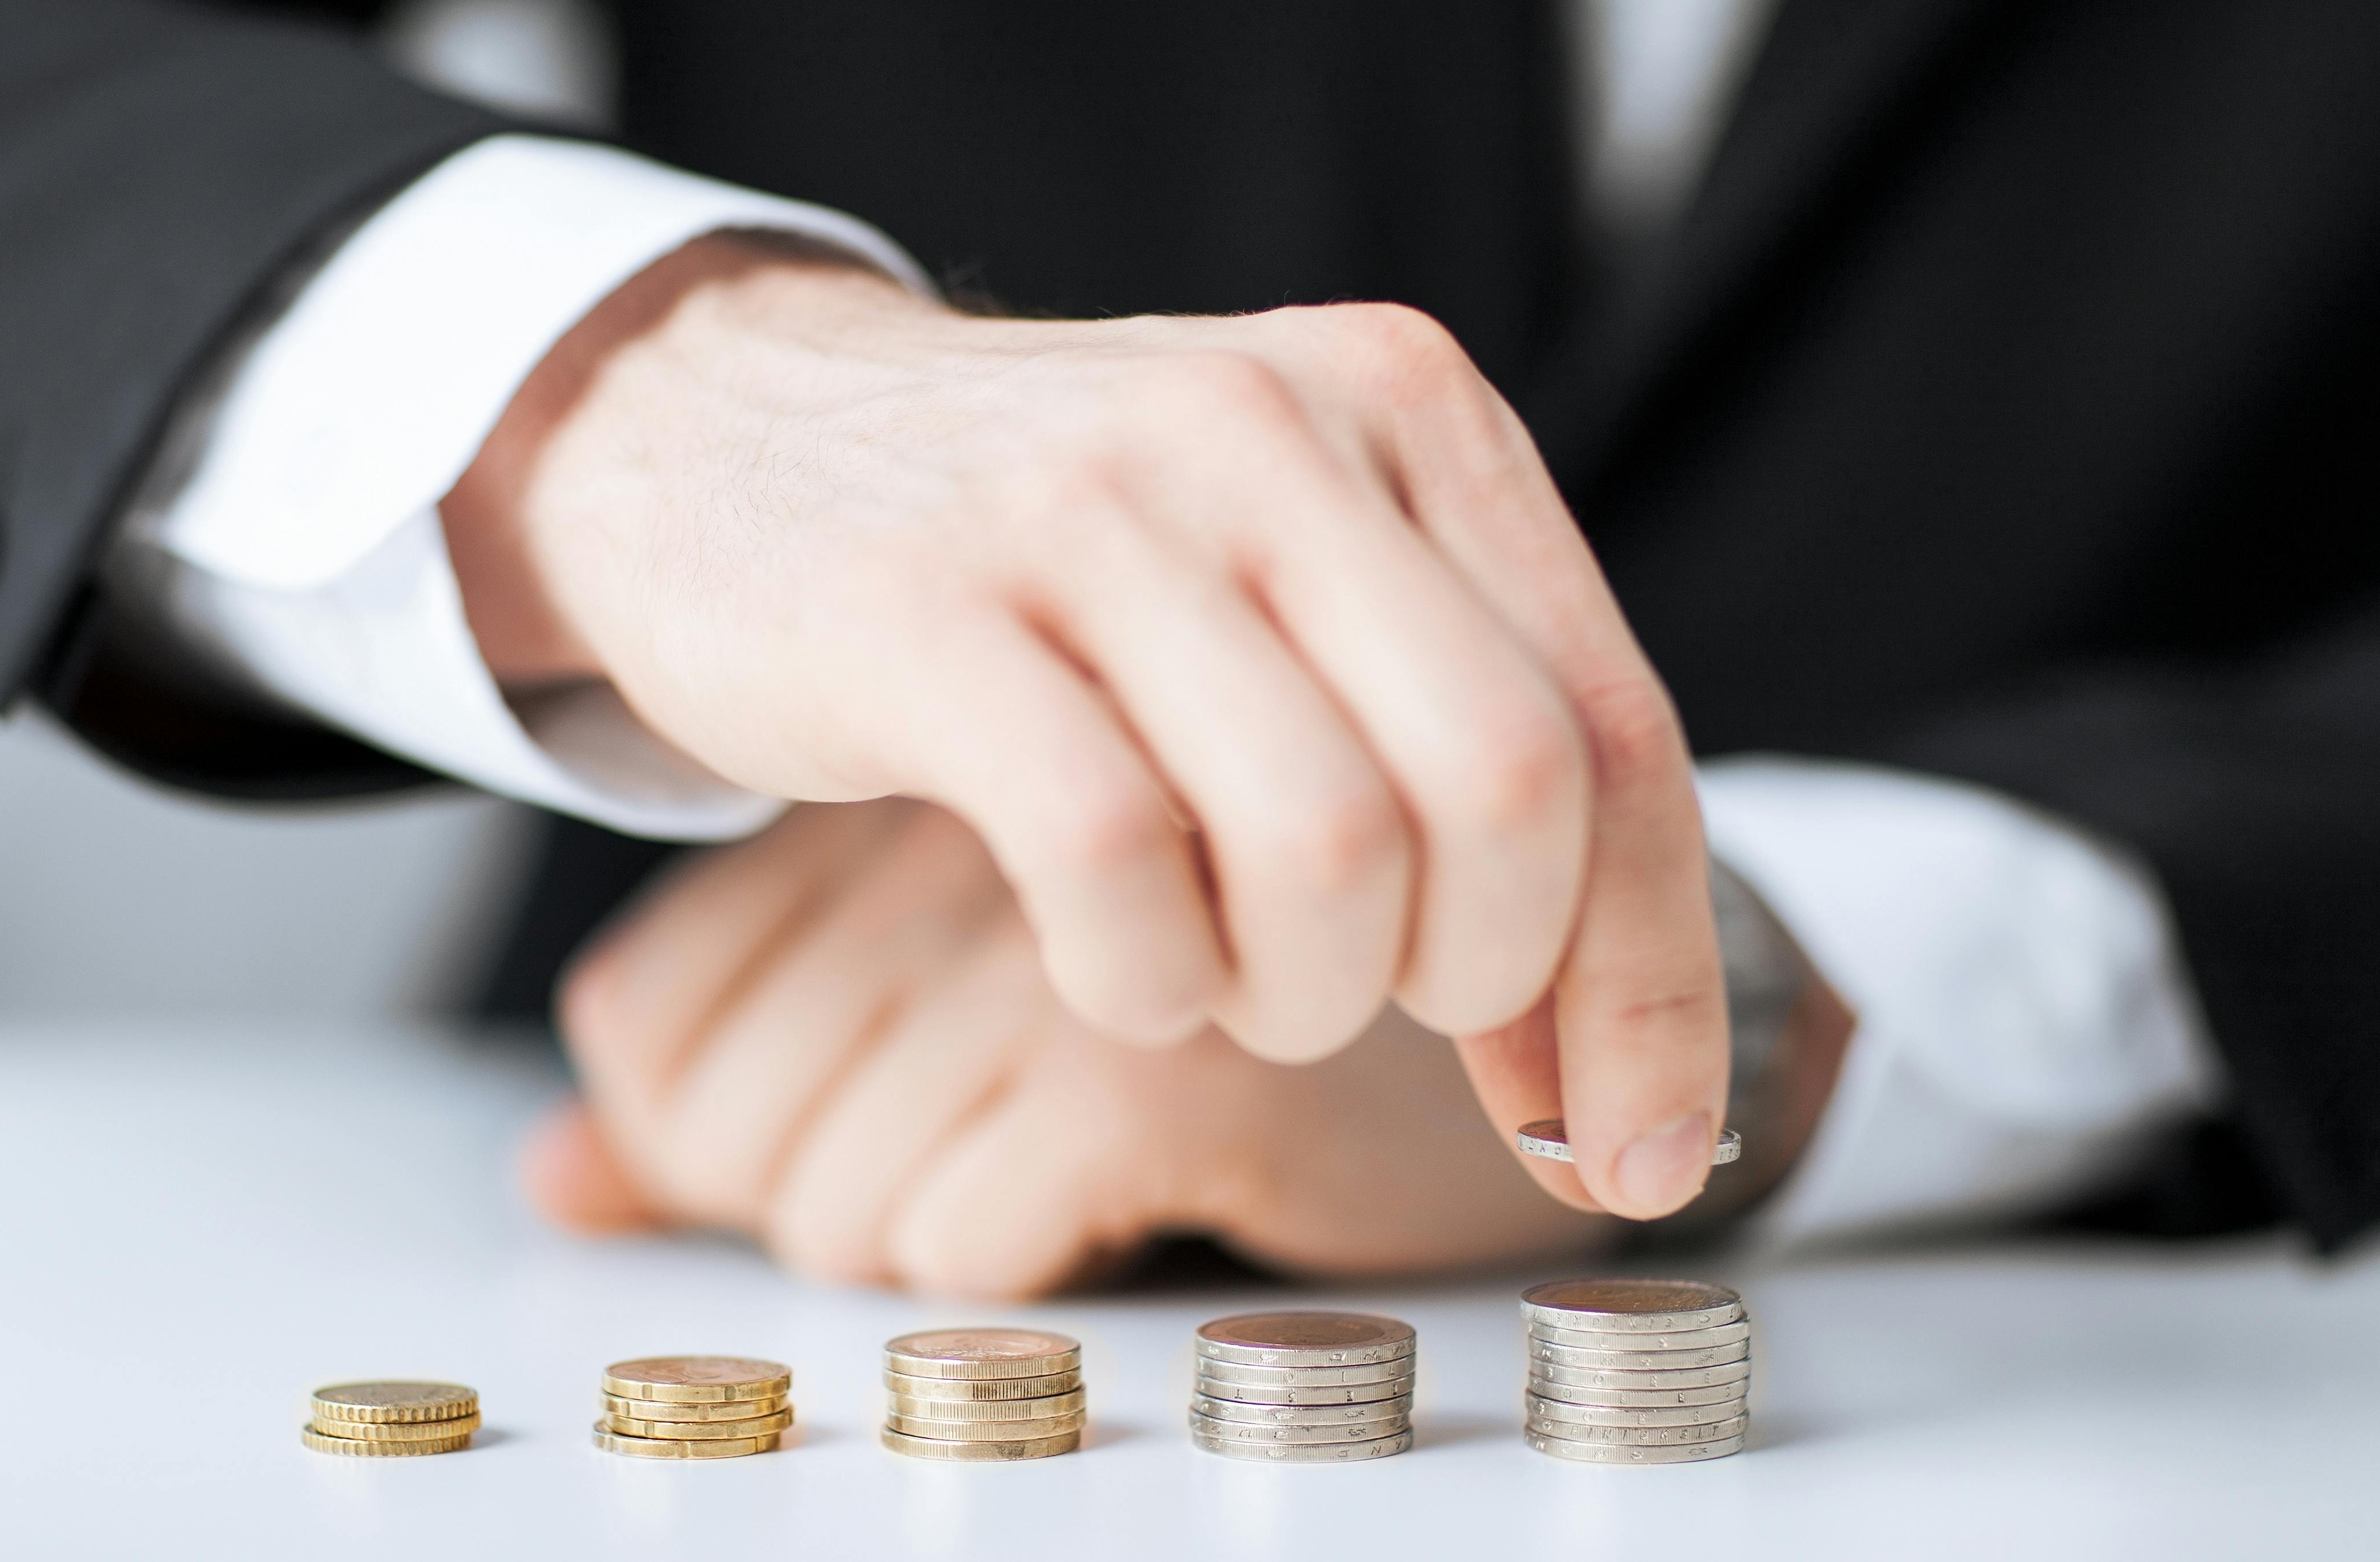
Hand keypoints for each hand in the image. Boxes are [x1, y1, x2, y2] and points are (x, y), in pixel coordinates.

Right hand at [449, 233, 1728, 1216]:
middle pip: (1505, 791)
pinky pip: (1109, 860)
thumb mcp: (1290, 582)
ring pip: (1325, 842)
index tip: (1636, 1147)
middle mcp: (1274, 428)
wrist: (729, 426)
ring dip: (1299, 991)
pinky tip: (1117, 962)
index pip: (1614, 730)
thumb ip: (1458, 762)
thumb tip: (1611, 1070)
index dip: (1650, 975)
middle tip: (1364, 1002)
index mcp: (1405, 407)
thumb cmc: (1051, 563)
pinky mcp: (921, 608)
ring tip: (1224, 972)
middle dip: (1478, 980)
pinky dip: (1143, 978)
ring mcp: (1092, 508)